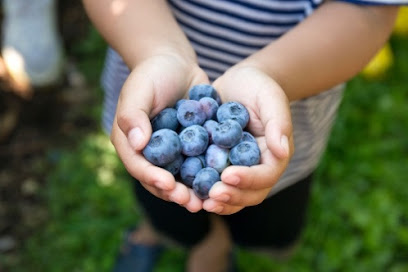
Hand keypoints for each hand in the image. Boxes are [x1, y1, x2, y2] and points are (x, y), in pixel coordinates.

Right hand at [110, 53, 207, 212]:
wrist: (176, 63)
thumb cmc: (152, 73)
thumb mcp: (139, 90)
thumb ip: (133, 115)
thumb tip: (136, 144)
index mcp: (129, 142)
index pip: (138, 165)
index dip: (152, 178)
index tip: (169, 185)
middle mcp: (148, 152)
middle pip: (158, 179)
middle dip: (174, 193)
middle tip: (191, 202)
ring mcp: (169, 152)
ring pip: (179, 177)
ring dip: (191, 191)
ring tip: (206, 202)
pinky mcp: (188, 147)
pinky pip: (196, 165)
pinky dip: (205, 175)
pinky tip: (221, 183)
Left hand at [203, 66, 293, 214]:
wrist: (236, 83)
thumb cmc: (257, 86)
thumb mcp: (270, 98)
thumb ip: (278, 123)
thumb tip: (283, 152)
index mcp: (273, 155)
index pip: (266, 176)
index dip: (249, 179)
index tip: (228, 175)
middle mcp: (256, 168)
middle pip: (249, 194)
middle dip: (232, 196)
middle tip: (212, 195)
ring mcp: (237, 169)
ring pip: (231, 195)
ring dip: (217, 202)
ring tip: (200, 201)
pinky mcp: (218, 166)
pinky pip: (212, 183)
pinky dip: (202, 191)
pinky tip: (186, 190)